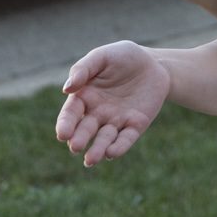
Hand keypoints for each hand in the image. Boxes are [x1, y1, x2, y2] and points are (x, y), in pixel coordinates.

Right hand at [56, 41, 171, 166]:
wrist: (154, 63)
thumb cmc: (122, 57)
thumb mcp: (102, 56)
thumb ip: (83, 69)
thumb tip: (67, 89)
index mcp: (84, 97)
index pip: (70, 114)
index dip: (65, 124)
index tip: (62, 134)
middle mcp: (97, 113)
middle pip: (86, 129)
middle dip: (80, 139)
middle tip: (76, 147)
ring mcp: (116, 121)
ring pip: (104, 139)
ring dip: (97, 150)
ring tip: (91, 159)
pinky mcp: (135, 125)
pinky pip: (126, 139)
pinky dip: (119, 147)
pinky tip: (111, 153)